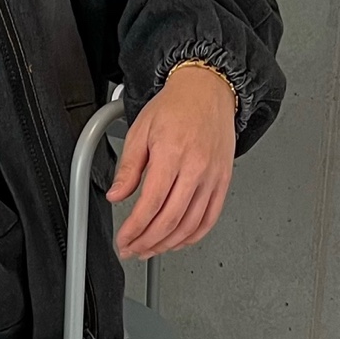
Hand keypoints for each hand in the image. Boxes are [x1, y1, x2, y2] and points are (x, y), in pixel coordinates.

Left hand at [108, 65, 237, 259]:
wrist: (208, 88)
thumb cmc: (175, 106)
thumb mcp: (140, 131)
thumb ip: (128, 168)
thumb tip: (116, 196)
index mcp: (172, 153)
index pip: (150, 204)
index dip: (134, 229)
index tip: (124, 239)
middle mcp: (196, 167)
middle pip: (170, 220)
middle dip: (147, 242)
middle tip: (133, 249)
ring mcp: (213, 176)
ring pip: (190, 224)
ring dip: (167, 244)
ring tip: (150, 249)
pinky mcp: (223, 181)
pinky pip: (210, 218)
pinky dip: (193, 236)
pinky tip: (177, 242)